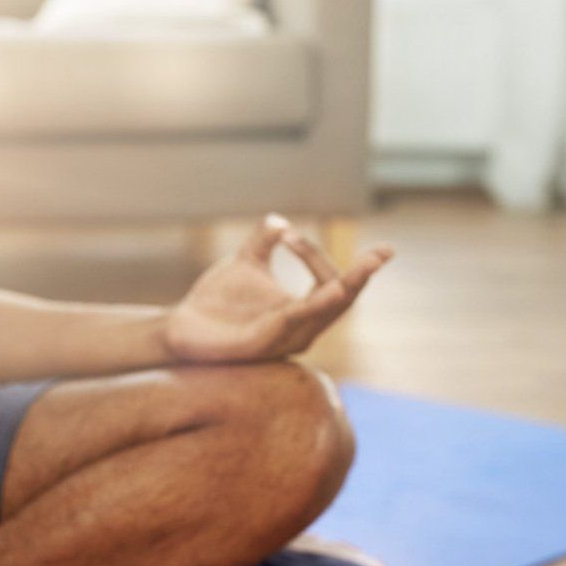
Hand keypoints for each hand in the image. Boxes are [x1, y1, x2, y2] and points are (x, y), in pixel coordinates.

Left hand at [164, 215, 393, 363]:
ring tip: (366, 266)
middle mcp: (301, 329)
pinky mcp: (264, 344)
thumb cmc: (216, 302)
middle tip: (384, 251)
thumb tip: (280, 220)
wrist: (181, 327)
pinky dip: (315, 305)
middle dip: (363, 275)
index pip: (329, 283)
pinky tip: (331, 288)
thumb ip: (263, 242)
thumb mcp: (245, 263)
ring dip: (345, 288)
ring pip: (325, 313)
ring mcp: (285, 339)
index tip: (289, 235)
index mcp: (301, 311)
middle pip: (342, 301)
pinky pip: (296, 322)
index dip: (316, 255)